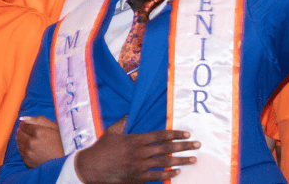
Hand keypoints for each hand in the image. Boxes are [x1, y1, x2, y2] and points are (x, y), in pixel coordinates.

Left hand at [16, 116, 64, 167]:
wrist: (64, 159)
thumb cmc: (61, 140)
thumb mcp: (53, 126)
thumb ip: (38, 120)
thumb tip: (23, 118)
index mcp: (39, 132)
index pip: (24, 125)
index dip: (25, 124)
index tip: (28, 124)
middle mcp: (31, 143)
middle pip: (19, 134)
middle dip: (22, 131)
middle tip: (28, 131)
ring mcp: (28, 153)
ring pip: (18, 143)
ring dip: (22, 139)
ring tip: (29, 138)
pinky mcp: (27, 161)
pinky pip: (21, 151)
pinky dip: (23, 147)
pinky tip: (30, 146)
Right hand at [75, 117, 199, 183]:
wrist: (90, 169)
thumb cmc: (101, 148)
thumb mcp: (112, 131)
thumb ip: (124, 121)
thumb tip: (132, 112)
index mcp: (136, 139)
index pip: (161, 135)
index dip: (176, 134)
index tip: (187, 133)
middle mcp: (140, 152)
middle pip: (167, 148)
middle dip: (184, 146)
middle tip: (198, 145)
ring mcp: (139, 166)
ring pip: (165, 163)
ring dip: (181, 160)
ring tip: (194, 159)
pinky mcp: (136, 178)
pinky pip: (156, 176)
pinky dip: (168, 174)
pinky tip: (177, 172)